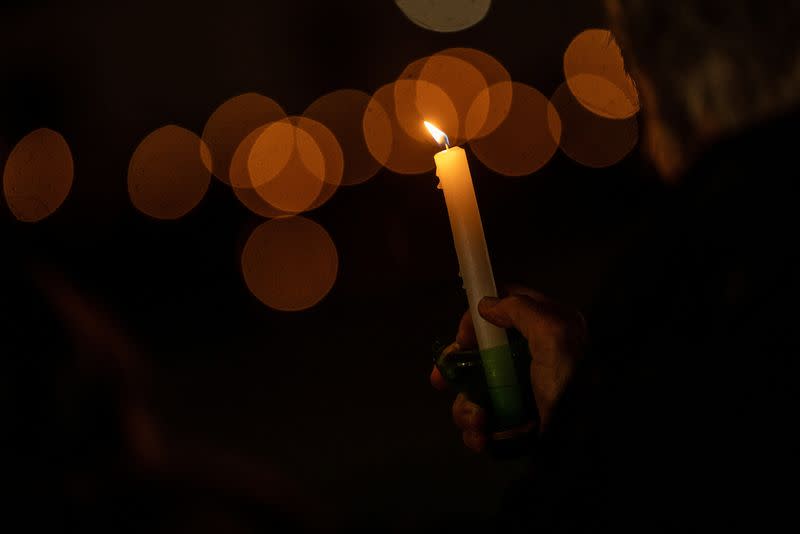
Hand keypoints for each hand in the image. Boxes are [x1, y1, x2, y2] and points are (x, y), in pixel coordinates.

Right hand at [431, 287, 586, 451]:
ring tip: (478, 419)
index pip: (503, 309)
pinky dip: (475, 431)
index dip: (477, 319)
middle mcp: (530, 357)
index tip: (464, 338)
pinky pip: (481, 422)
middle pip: (479, 352)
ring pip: (474, 390)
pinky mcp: (512, 422)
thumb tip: (485, 305)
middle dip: (456, 368)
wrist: (582, 446)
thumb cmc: (569, 386)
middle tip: (441, 380)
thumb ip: (521, 310)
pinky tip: (481, 437)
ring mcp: (519, 392)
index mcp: (545, 331)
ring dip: (466, 406)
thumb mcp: (553, 337)